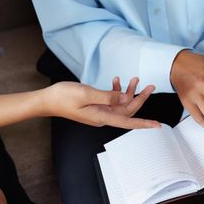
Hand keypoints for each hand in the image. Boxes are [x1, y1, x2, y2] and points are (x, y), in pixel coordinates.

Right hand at [42, 77, 160, 128]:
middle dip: (140, 98)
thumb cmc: (62, 98)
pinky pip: (112, 99)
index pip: (128, 121)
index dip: (144, 123)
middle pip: (128, 110)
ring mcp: (100, 111)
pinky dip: (116, 90)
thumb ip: (107, 96)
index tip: (157, 125)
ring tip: (135, 79)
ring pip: (121, 103)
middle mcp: (104, 116)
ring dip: (129, 92)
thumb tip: (124, 98)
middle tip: (150, 86)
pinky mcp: (96, 105)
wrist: (46, 100)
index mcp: (103, 117)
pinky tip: (117, 81)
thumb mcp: (86, 94)